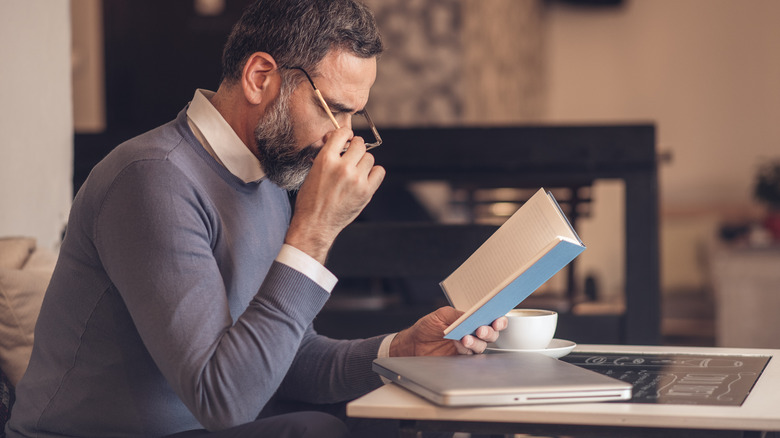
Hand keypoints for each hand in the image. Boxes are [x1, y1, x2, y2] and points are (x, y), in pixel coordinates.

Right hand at [285, 128, 384, 263]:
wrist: (315, 224)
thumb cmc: (310, 199)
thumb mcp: (312, 172)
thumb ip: (327, 155)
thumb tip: (338, 141)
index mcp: (326, 159)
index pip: (342, 134)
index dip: (345, 135)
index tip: (346, 139)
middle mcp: (342, 167)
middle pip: (359, 144)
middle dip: (355, 148)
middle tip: (352, 156)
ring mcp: (356, 179)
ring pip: (370, 158)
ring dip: (363, 162)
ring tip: (356, 171)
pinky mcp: (366, 192)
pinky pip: (379, 172)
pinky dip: (374, 173)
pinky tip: (365, 178)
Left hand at [390, 307, 506, 355]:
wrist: (413, 344)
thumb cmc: (427, 327)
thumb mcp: (441, 315)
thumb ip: (457, 315)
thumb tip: (471, 316)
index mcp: (470, 319)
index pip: (490, 319)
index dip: (498, 320)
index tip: (497, 320)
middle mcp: (472, 333)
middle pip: (491, 334)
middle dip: (489, 332)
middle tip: (480, 330)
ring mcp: (467, 347)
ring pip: (481, 346)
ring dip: (475, 342)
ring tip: (464, 338)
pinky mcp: (461, 359)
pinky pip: (470, 356)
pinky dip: (466, 349)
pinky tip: (458, 345)